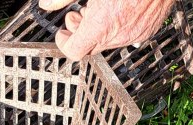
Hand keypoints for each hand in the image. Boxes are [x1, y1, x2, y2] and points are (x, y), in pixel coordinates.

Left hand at [39, 0, 174, 60]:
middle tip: (78, 15)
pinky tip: (116, 9)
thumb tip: (46, 4)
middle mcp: (119, 34)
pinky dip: (116, 27)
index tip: (63, 34)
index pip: (75, 51)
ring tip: (99, 8)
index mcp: (102, 24)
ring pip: (108, 42)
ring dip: (98, 30)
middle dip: (80, 33)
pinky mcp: (147, 31)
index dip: (65, 43)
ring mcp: (135, 35)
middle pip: (90, 47)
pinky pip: (126, 36)